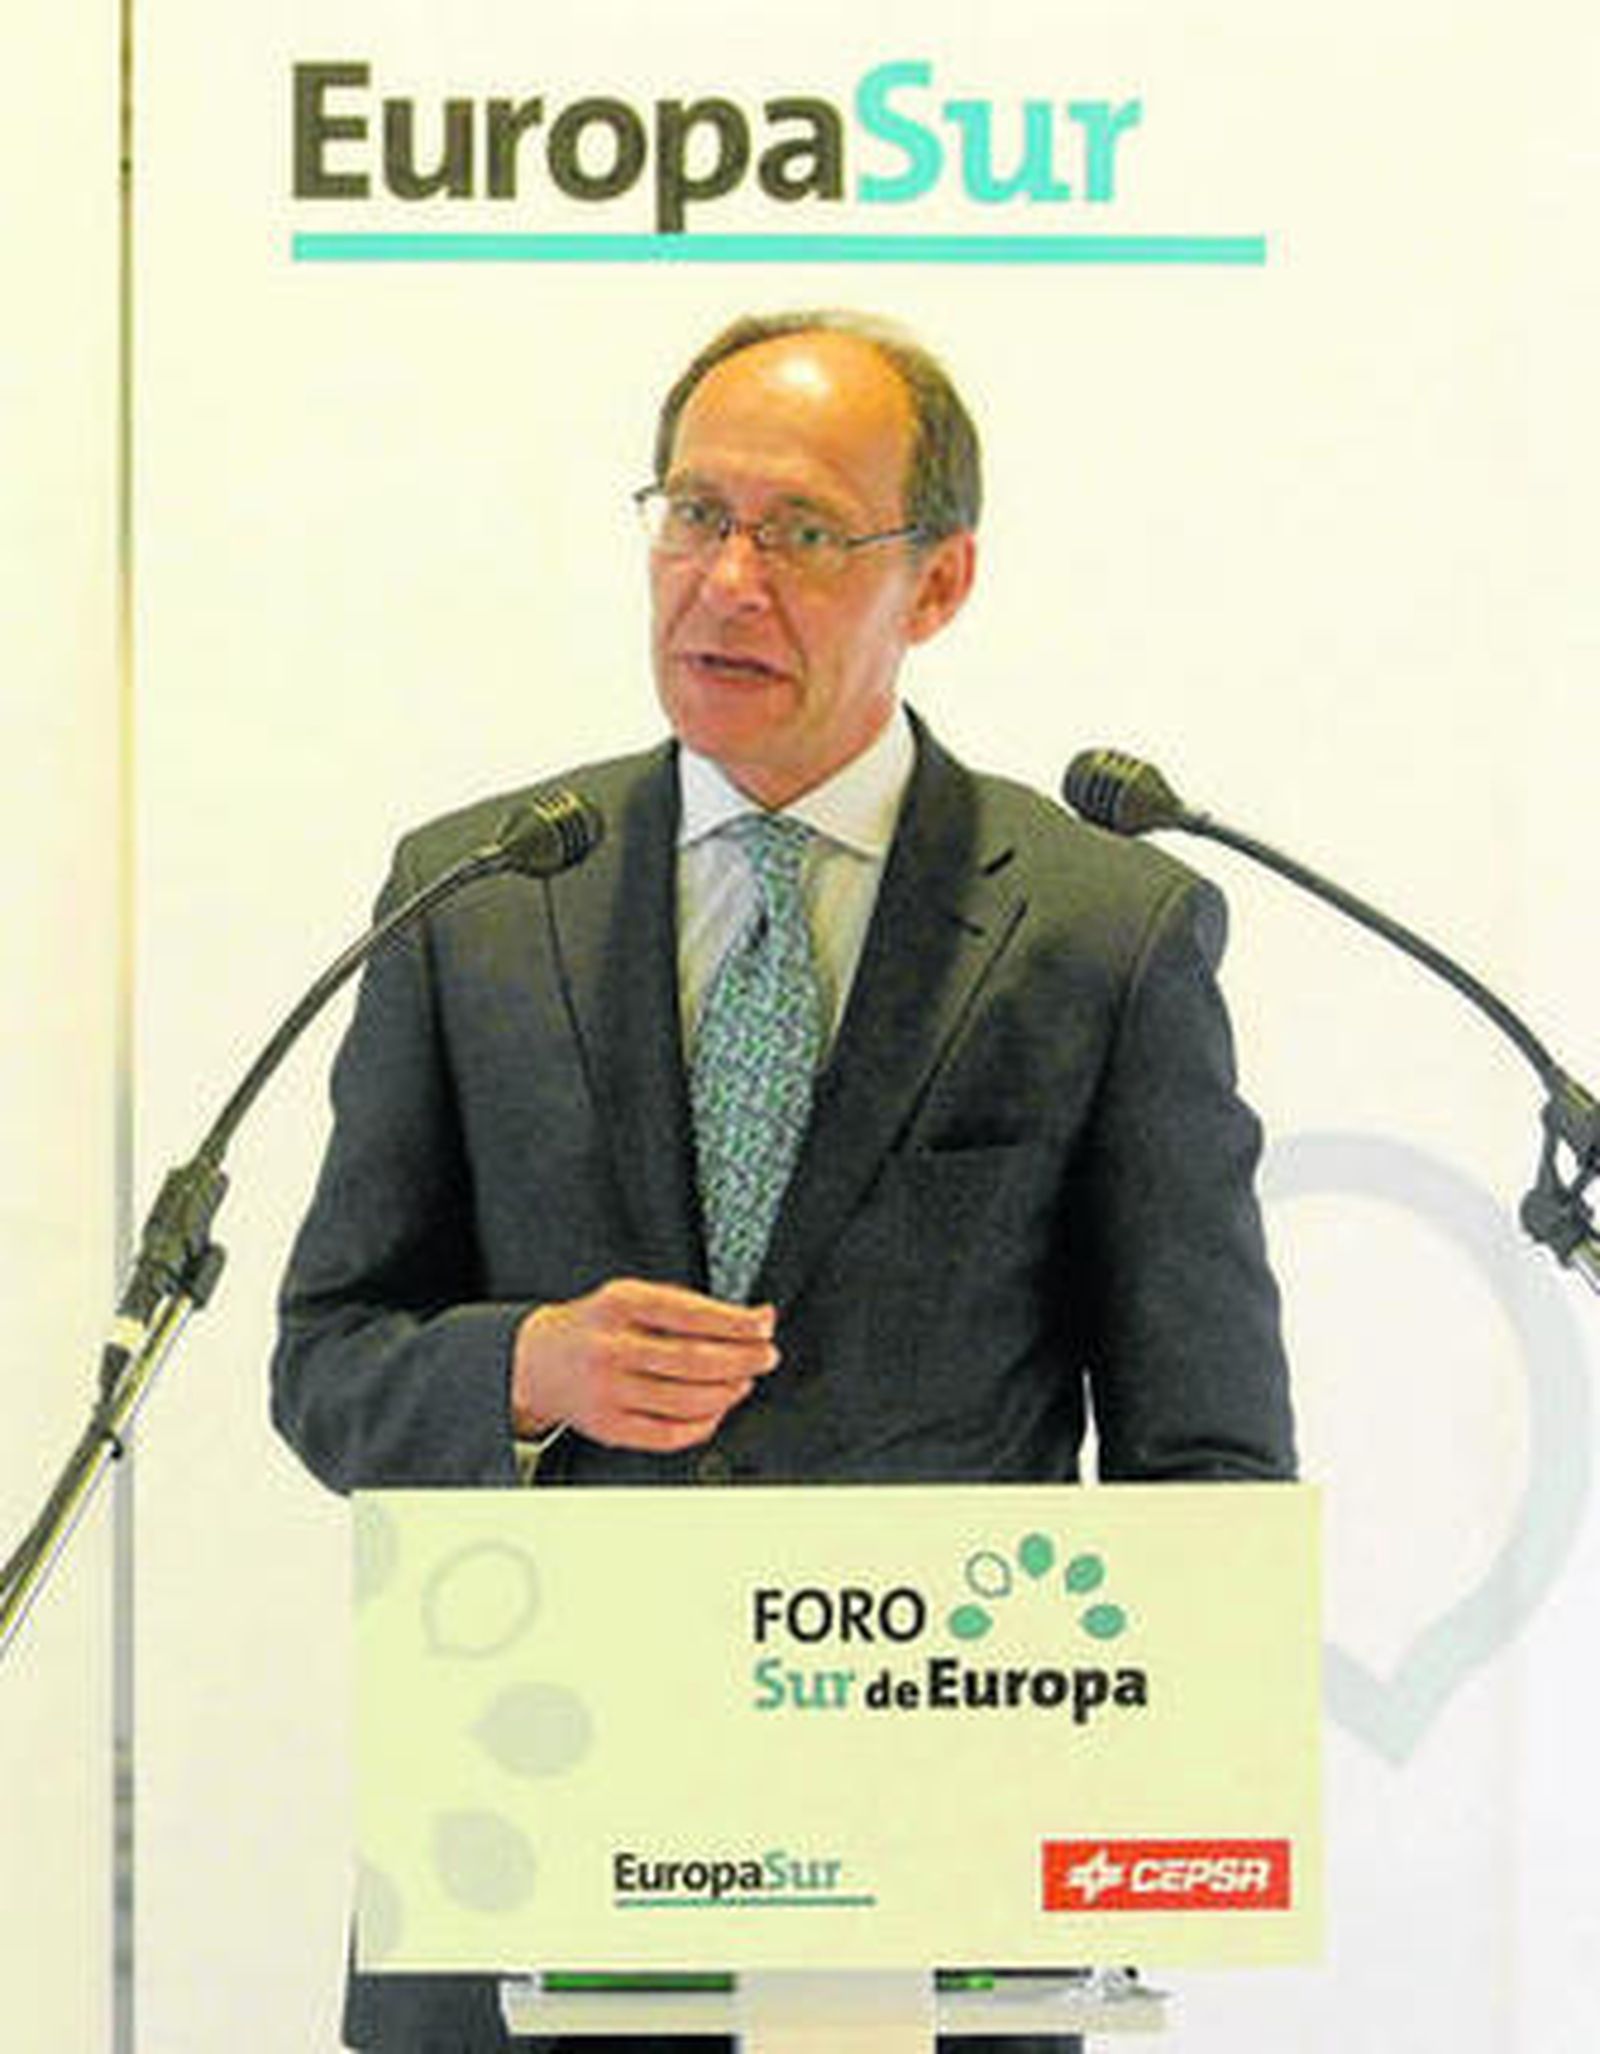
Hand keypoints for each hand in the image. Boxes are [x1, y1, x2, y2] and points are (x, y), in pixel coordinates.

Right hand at [510, 1277, 779, 1451]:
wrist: (536, 1361)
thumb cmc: (595, 1327)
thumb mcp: (631, 1298)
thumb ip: (688, 1307)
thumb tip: (754, 1318)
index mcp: (619, 1304)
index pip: (691, 1314)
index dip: (736, 1322)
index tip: (764, 1325)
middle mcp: (611, 1347)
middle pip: (694, 1360)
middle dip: (742, 1359)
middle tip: (766, 1356)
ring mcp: (608, 1391)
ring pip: (686, 1400)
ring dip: (727, 1393)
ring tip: (743, 1381)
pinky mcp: (610, 1427)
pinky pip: (669, 1434)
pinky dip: (702, 1424)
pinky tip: (715, 1410)